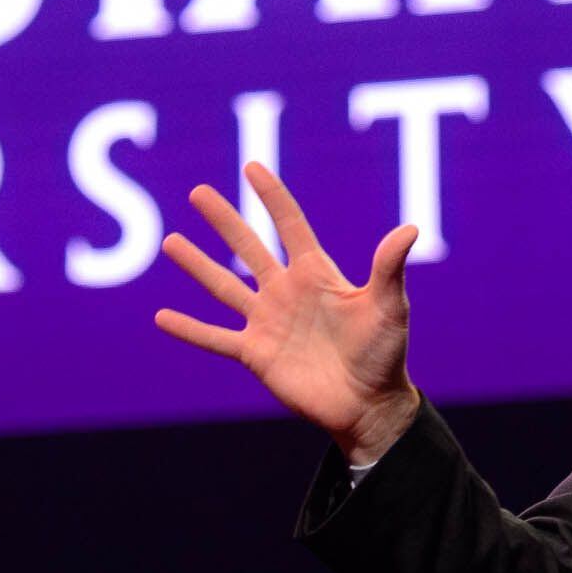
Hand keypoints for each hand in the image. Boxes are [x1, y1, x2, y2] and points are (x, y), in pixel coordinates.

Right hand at [154, 161, 423, 463]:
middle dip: (224, 220)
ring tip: (171, 242)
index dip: (272, 197)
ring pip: (224, 286)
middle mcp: (286, 292)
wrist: (368, 405)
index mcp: (315, 274)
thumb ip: (388, 269)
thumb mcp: (389, 307)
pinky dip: (189, 329)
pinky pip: (215, 338)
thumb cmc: (384, 354)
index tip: (252, 168)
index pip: (289, 226)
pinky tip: (162, 317)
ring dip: (197, 265)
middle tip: (198, 192)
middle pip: (248, 247)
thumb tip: (409, 229)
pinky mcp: (255, 354)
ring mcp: (267, 322)